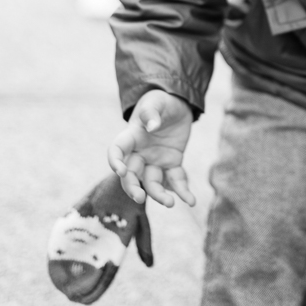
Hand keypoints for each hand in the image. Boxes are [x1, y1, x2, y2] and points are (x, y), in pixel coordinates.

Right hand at [108, 89, 195, 207]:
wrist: (178, 105)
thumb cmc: (161, 102)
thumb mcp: (156, 102)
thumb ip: (152, 112)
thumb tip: (151, 126)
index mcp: (131, 137)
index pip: (117, 151)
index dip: (115, 161)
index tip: (119, 171)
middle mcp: (140, 153)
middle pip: (131, 175)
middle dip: (133, 188)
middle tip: (140, 198)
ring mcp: (155, 161)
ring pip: (152, 183)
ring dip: (158, 195)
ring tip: (170, 203)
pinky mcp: (171, 164)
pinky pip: (175, 180)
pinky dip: (182, 191)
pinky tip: (191, 201)